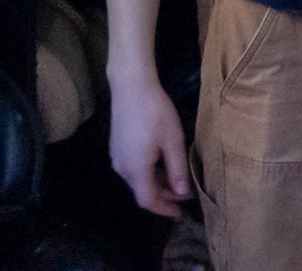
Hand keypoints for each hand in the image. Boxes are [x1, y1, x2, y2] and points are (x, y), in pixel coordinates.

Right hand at [108, 74, 190, 216]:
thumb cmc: (155, 113)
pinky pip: (134, 169)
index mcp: (135, 170)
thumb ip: (177, 170)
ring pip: (138, 180)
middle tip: (185, 195)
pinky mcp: (117, 147)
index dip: (164, 209)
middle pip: (142, 191)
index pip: (148, 201)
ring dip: (157, 184)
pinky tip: (163, 165)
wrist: (131, 87)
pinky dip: (149, 173)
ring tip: (178, 181)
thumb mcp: (173, 141)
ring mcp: (117, 158)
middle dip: (164, 196)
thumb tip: (182, 193)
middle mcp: (121, 168)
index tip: (179, 214)